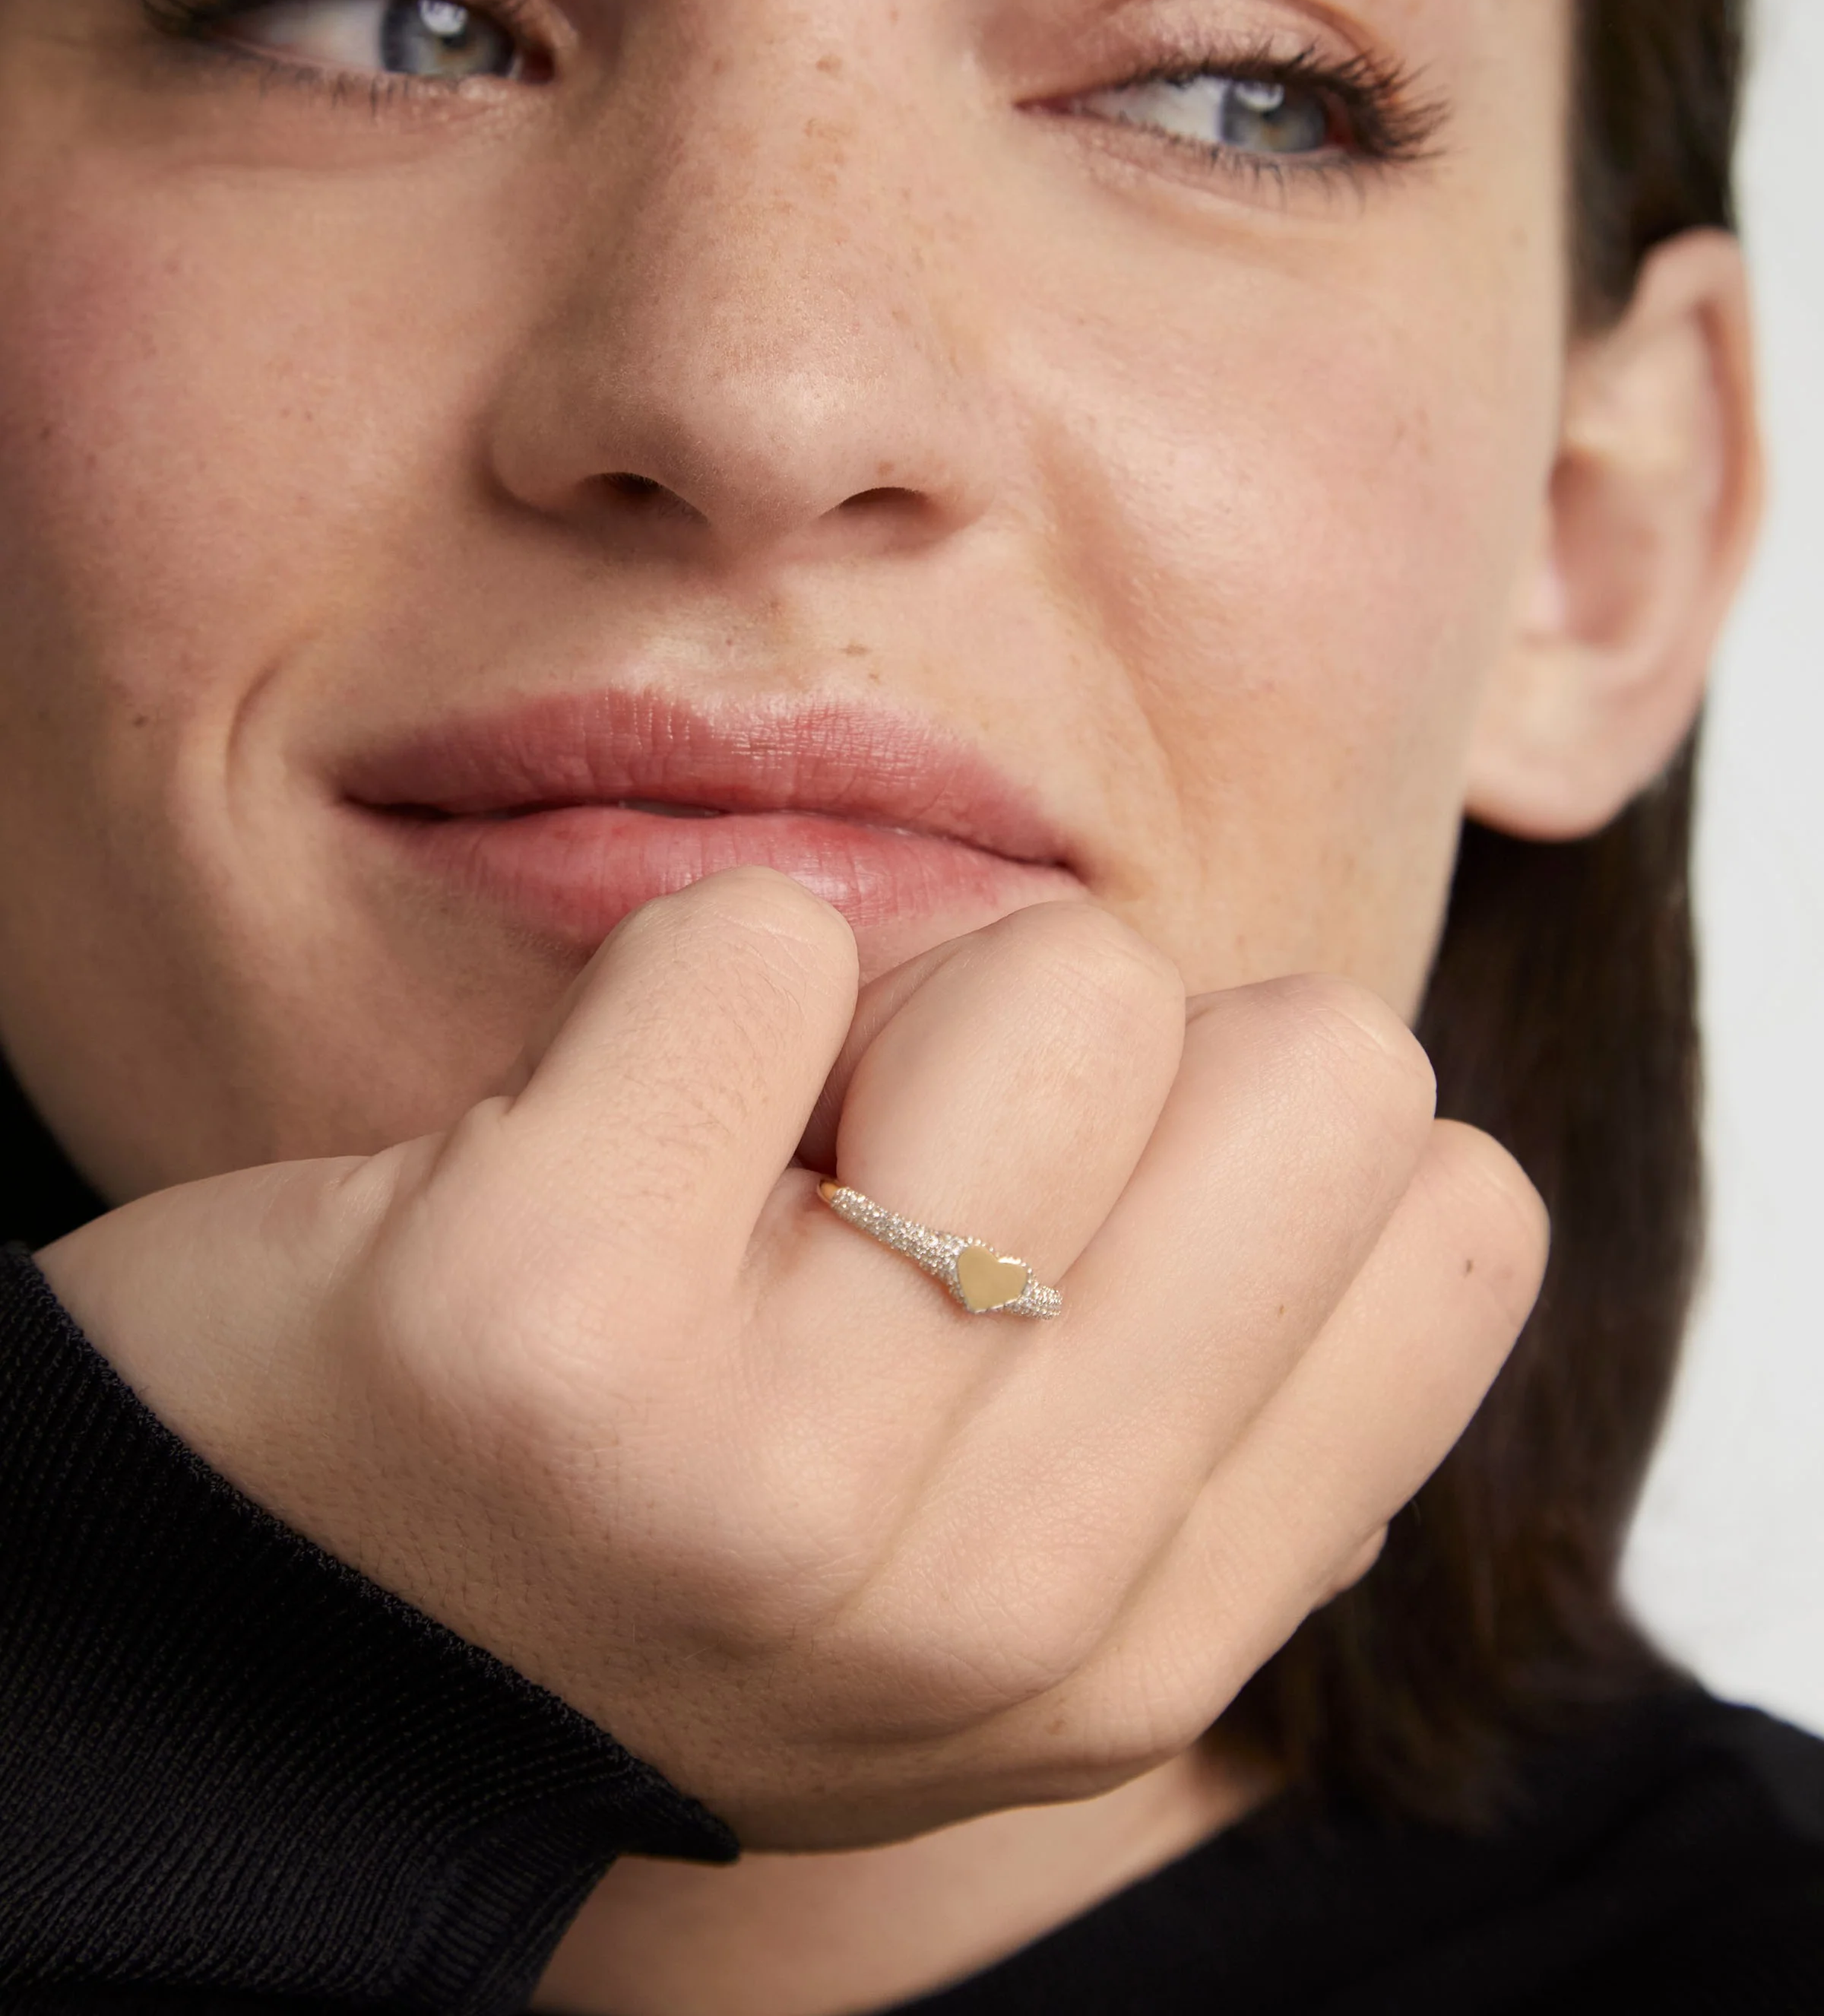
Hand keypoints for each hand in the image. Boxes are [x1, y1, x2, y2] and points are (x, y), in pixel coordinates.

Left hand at [40, 869, 1545, 1849]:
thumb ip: (1208, 1396)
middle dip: (1098, 1056)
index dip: (1247, 1144)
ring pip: (1060, 968)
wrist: (251, 1633)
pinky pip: (757, 937)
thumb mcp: (974, 1551)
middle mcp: (1002, 1604)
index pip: (1456, 1215)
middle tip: (878, 1175)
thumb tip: (1395, 1149)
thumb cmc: (640, 1526)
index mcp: (1137, 1647)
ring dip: (885, 1002)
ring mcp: (775, 1478)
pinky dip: (667, 983)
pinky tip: (570, 1150)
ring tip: (726, 1170)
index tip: (1047, 1216)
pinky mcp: (540, 1324)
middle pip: (1317, 1054)